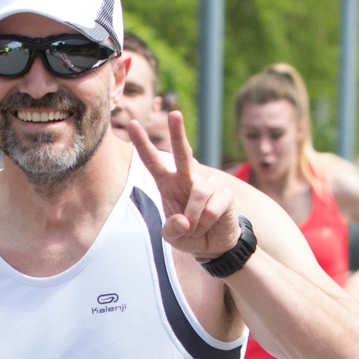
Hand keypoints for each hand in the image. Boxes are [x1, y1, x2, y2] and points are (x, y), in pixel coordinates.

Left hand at [129, 112, 243, 261]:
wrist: (214, 244)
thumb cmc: (189, 234)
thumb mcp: (173, 237)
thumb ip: (171, 230)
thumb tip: (184, 220)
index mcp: (168, 183)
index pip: (153, 161)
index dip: (143, 144)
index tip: (133, 124)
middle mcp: (188, 178)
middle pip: (182, 153)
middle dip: (178, 133)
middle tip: (175, 113)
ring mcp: (209, 183)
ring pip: (199, 193)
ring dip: (195, 217)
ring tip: (195, 228)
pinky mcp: (225, 193)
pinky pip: (212, 206)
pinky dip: (207, 222)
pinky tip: (209, 225)